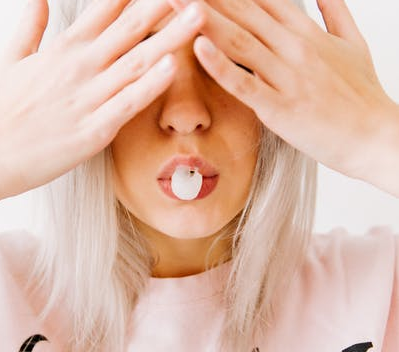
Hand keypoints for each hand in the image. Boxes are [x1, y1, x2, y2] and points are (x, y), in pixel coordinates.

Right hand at [0, 0, 205, 197]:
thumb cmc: (4, 109)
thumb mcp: (13, 59)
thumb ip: (30, 26)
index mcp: (64, 49)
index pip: (105, 9)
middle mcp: (80, 67)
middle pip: (130, 29)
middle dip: (161, 5)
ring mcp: (88, 98)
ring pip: (136, 62)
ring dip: (170, 38)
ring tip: (197, 17)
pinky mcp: (93, 130)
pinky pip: (127, 103)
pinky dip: (150, 85)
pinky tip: (171, 66)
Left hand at [166, 0, 398, 186]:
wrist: (377, 136)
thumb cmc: (362, 95)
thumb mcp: (353, 44)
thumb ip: (334, 13)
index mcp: (306, 33)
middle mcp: (294, 48)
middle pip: (244, 13)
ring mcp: (287, 77)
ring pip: (239, 42)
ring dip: (205, 20)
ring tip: (177, 1)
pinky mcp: (281, 107)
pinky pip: (245, 84)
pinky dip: (221, 66)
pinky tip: (198, 49)